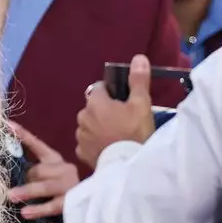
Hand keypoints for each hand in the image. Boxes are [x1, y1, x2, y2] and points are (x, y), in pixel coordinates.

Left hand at [6, 121, 79, 219]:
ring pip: (45, 186)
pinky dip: (37, 209)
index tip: (7, 125)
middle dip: (28, 179)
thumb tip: (11, 175)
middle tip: (17, 190)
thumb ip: (35, 173)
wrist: (91, 206)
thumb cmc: (61, 191)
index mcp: (56, 160)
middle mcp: (64, 169)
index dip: (22, 135)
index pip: (37, 144)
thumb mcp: (48, 177)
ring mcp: (69, 185)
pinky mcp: (71, 202)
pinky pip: (52, 205)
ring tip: (11, 196)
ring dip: (26, 191)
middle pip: (40, 170)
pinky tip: (25, 212)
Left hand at [76, 54, 155, 168]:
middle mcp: (82, 116)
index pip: (99, 89)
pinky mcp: (81, 152)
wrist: (127, 165)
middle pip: (93, 108)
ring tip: (115, 136)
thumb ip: (138, 80)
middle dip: (104, 111)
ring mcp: (80, 136)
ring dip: (98, 128)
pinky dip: (95, 144)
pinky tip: (108, 148)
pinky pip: (87, 143)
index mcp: (95, 102)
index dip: (111, 93)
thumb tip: (139, 58)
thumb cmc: (134, 132)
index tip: (123, 102)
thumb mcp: (141, 104)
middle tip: (122, 121)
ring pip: (89, 125)